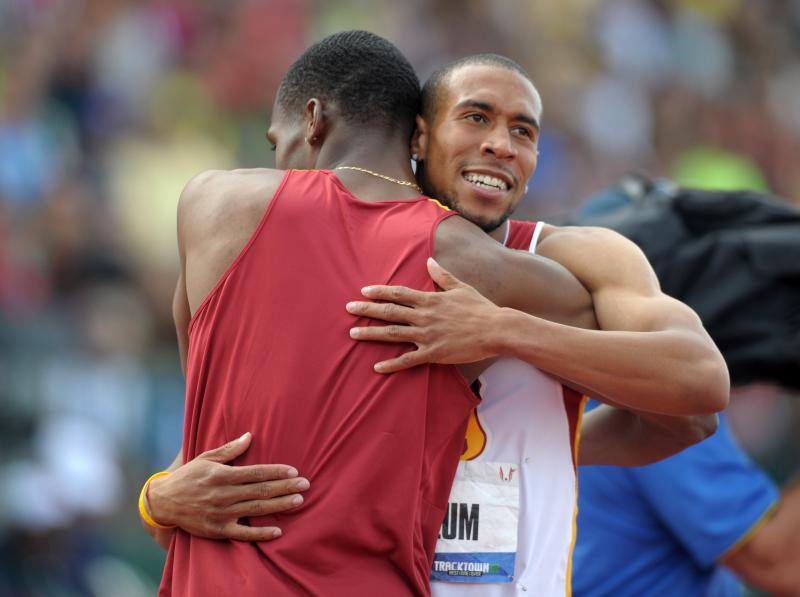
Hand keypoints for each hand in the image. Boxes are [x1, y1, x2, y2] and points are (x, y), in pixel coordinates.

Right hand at [147, 432, 308, 541]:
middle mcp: (223, 495)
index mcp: (222, 475)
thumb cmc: (189, 476)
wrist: (164, 502)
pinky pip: (243, 534)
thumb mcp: (206, 457)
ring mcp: (221, 514)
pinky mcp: (218, 530)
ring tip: (298, 501)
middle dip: (285, 487)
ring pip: (256, 509)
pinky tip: (278, 531)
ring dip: (279, 505)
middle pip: (260, 491)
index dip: (276, 472)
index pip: (255, 473)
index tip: (294, 470)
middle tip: (306, 484)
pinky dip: (261, 533)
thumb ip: (230, 450)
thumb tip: (250, 436)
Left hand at [346, 258, 502, 372]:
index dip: (379, 292)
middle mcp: (424, 316)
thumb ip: (442, 276)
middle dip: (367, 310)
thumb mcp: (461, 287)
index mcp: (430, 300)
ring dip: (371, 333)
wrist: (496, 330)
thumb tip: (429, 261)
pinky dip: (391, 364)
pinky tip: (377, 367)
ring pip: (392, 334)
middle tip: (349, 308)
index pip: (398, 294)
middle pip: (389, 312)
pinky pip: (407, 360)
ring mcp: (427, 336)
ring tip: (353, 333)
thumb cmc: (480, 308)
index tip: (364, 291)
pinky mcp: (433, 354)